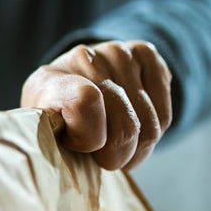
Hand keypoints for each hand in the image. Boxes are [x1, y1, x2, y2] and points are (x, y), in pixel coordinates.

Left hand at [20, 40, 172, 170]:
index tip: (79, 146)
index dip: (90, 138)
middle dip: (116, 156)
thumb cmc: (58, 120)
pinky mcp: (146, 54)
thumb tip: (78, 156)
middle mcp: (85, 58)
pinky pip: (165, 116)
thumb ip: (53, 141)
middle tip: (104, 158)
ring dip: (137, 150)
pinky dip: (154, 135)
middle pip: (124, 127)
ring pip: (149, 127)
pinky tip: (135, 130)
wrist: (74, 84)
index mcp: (50, 81)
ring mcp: (118, 53)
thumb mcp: (45, 133)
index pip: (84, 103)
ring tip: (118, 148)